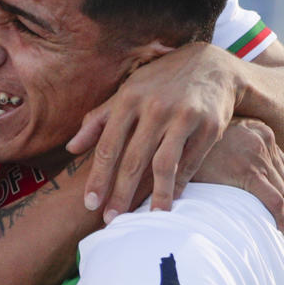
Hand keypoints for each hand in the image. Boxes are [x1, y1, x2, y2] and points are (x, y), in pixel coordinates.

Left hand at [68, 42, 243, 221]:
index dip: (98, 177)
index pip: (107, 145)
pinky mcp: (209, 125)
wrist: (212, 65)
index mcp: (129, 98)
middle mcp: (154, 107)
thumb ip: (98, 120)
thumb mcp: (127, 91)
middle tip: (111, 220)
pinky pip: (190, 161)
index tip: (90, 203)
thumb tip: (71, 149)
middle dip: (121, 193)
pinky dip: (180, 183)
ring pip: (164, 163)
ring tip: (148, 218)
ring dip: (155, 194)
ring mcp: (183, 115)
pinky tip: (170, 201)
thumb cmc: (160, 82)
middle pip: (133, 159)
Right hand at [191, 119, 283, 237]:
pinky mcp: (247, 172)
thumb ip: (237, 155)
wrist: (177, 140)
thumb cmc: (192, 145)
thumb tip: (241, 178)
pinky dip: (281, 217)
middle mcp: (264, 142)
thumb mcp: (221, 142)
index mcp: (260, 133)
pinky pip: (273, 198)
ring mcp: (258, 157)